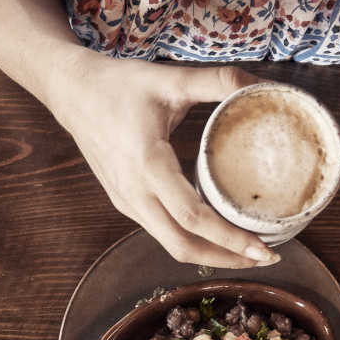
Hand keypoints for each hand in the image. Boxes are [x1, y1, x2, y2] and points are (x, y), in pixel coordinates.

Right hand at [45, 52, 277, 268]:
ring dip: (209, 253)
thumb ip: (218, 82)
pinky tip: (215, 230)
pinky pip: (161, 231)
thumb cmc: (119, 85)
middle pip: (182, 246)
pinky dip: (191, 239)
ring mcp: (127, 202)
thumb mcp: (171, 80)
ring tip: (246, 249)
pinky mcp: (124, 202)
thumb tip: (264, 86)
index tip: (263, 247)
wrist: (73, 92)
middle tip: (266, 256)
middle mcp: (135, 193)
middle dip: (226, 259)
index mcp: (148, 165)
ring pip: (171, 244)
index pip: (193, 218)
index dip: (230, 238)